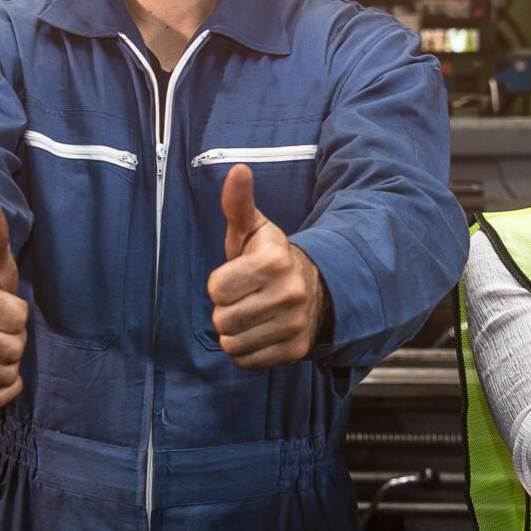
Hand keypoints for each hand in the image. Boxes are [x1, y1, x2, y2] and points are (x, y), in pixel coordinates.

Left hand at [208, 165, 326, 368]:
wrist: (314, 288)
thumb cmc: (268, 258)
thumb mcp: (252, 229)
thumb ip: (237, 203)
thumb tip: (238, 169)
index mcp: (273, 261)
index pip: (216, 289)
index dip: (220, 284)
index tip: (237, 276)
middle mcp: (289, 293)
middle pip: (221, 320)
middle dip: (225, 310)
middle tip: (243, 298)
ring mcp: (294, 324)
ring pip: (232, 344)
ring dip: (234, 332)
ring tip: (251, 315)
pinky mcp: (295, 350)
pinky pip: (247, 361)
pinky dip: (247, 351)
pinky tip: (259, 332)